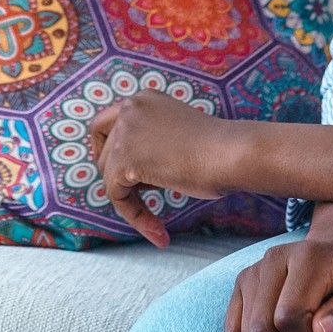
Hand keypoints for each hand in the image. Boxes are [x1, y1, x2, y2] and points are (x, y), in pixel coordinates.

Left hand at [87, 90, 236, 245]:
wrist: (231, 153)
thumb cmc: (218, 151)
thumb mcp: (176, 135)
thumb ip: (150, 142)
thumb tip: (128, 172)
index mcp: (144, 99)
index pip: (108, 123)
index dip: (108, 150)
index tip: (121, 174)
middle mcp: (130, 108)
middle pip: (102, 147)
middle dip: (116, 173)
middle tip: (138, 195)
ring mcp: (125, 131)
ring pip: (108, 175)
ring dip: (130, 199)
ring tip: (157, 221)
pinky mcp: (125, 159)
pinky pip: (117, 196)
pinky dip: (135, 217)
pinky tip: (159, 232)